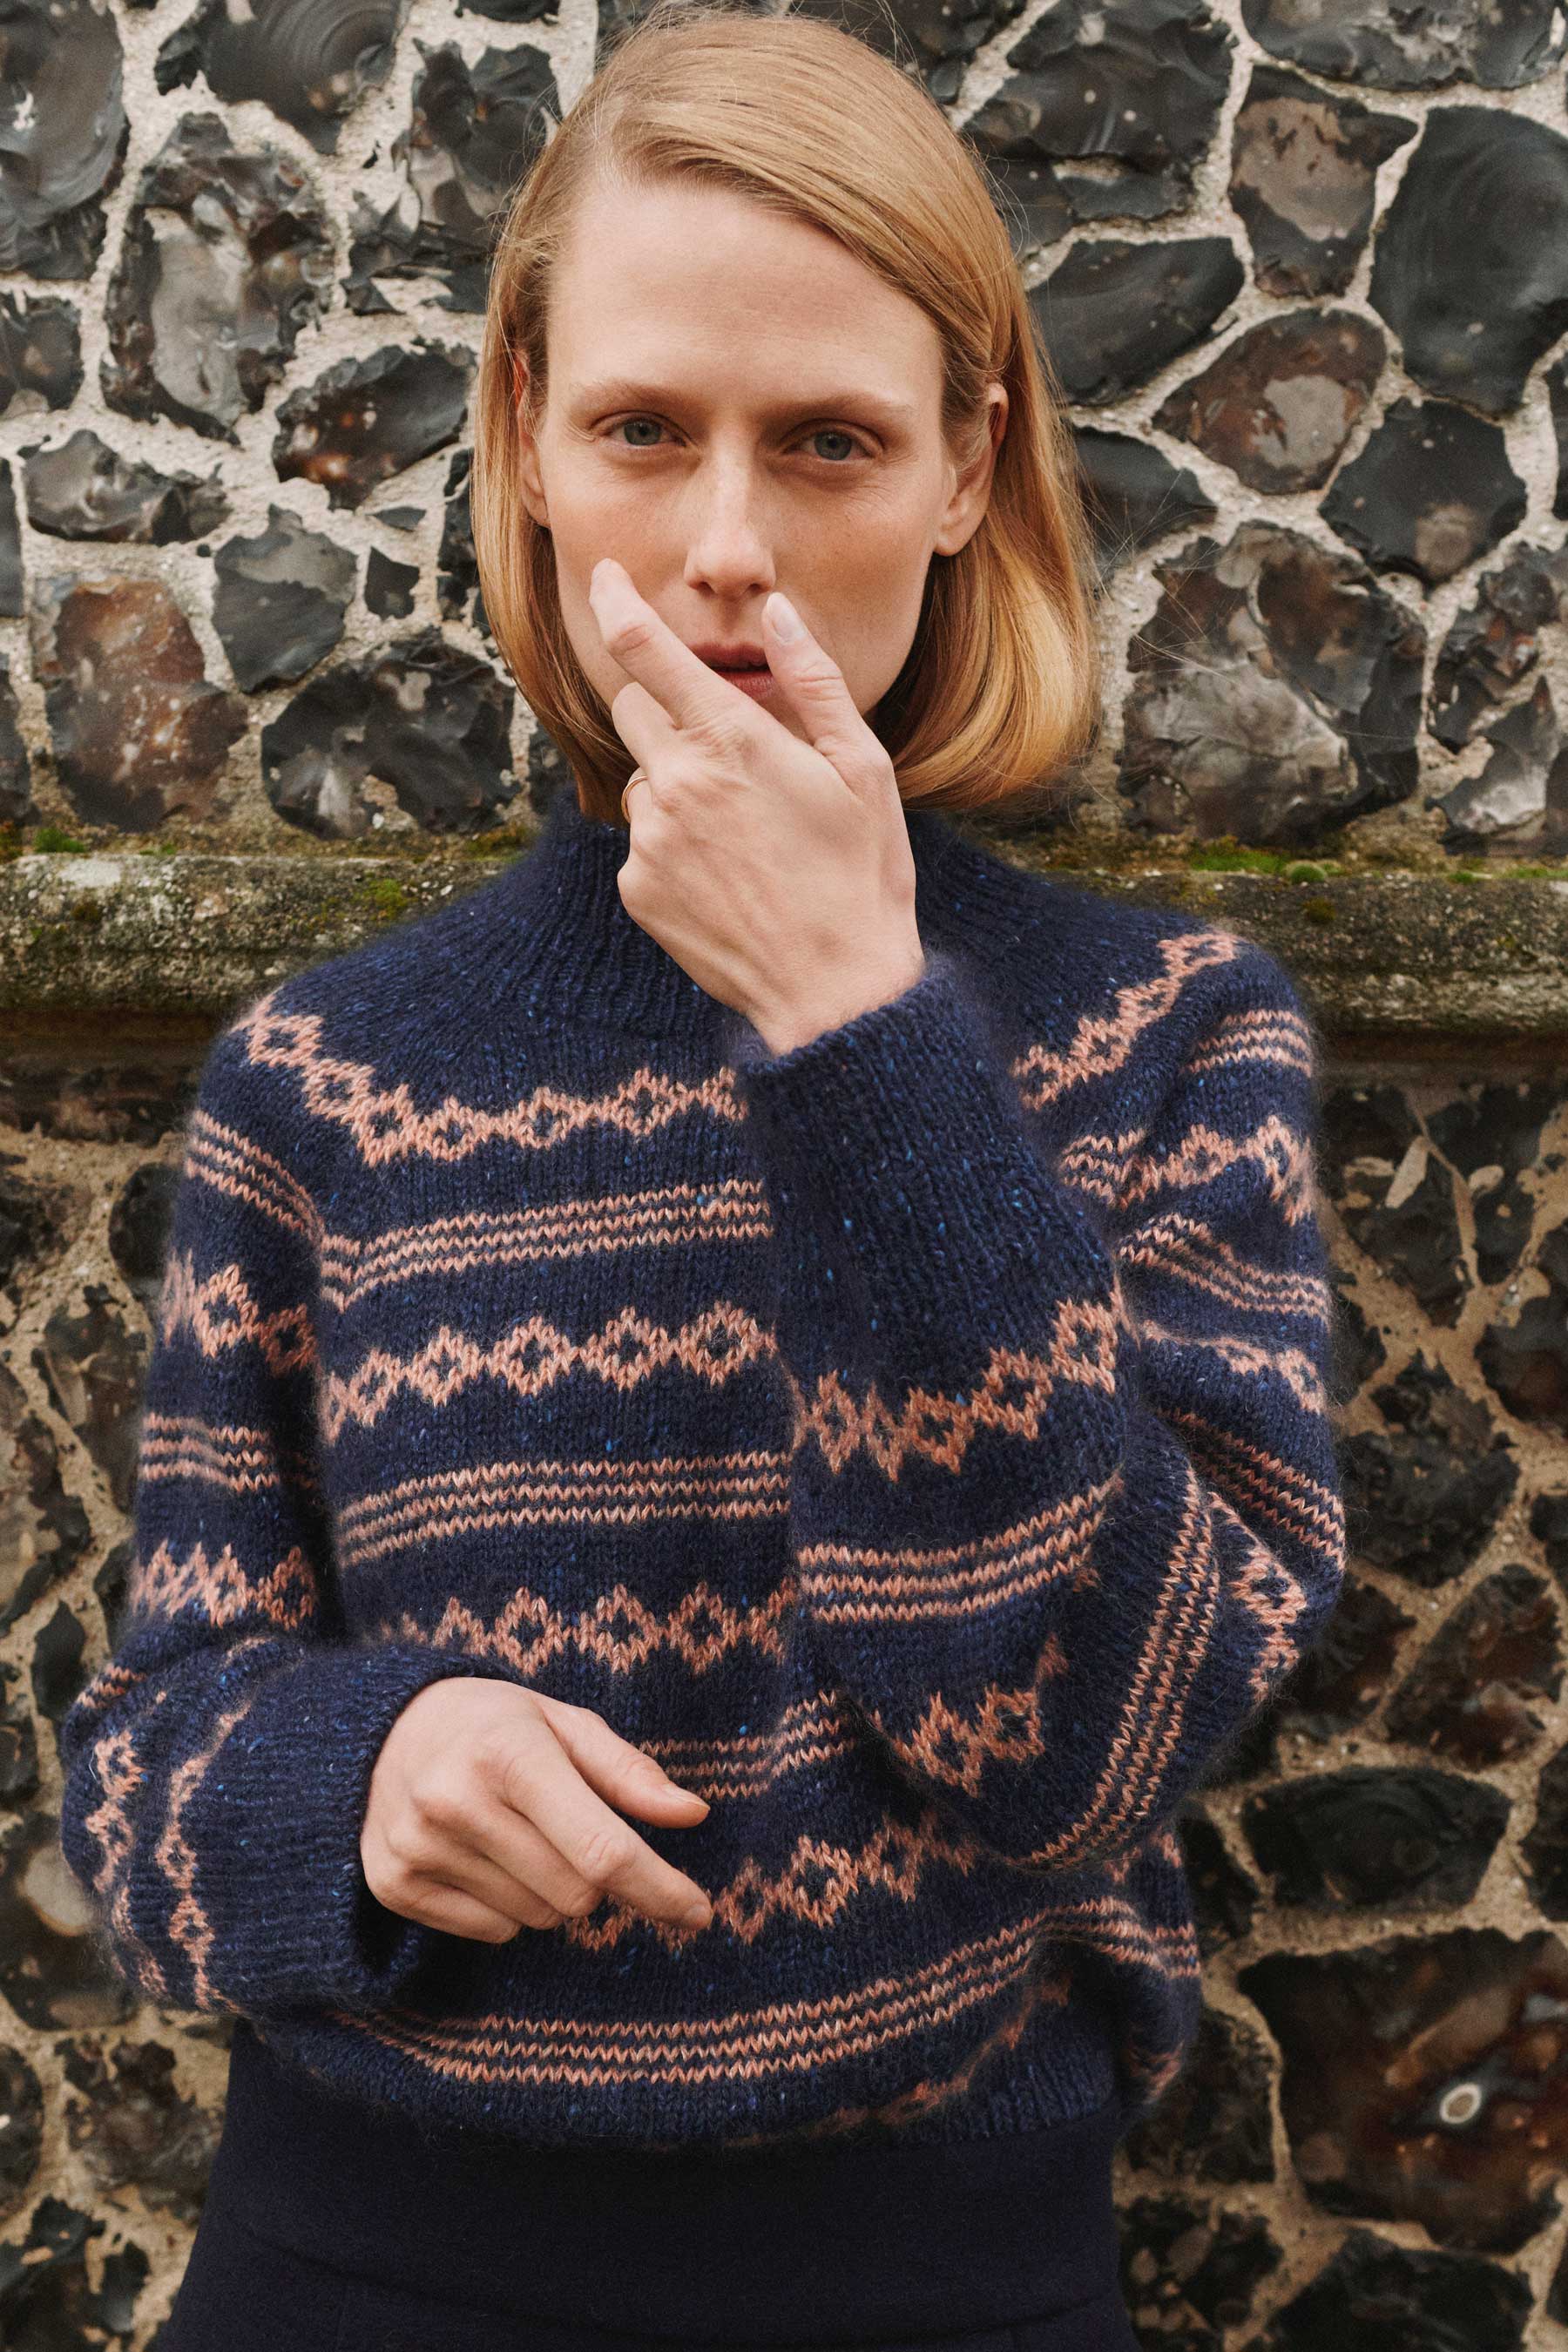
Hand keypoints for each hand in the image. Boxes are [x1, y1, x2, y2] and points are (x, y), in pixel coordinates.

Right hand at [361, 1678, 714, 1942]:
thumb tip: (694, 1814)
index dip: (659, 1888)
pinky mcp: (395, 1884)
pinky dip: (506, 1907)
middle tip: (567, 1829)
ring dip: (549, 1891)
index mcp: (509, 1752)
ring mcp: (418, 1846)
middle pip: (576, 1895)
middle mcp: (456, 1800)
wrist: (382, 1730)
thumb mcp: (565, 1724)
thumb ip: (630, 1774)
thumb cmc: (495, 1725)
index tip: (700, 1912)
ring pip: (536, 1918)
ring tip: (517, 1835)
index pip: (600, 1848)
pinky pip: (492, 1932)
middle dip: (594, 1876)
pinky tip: (481, 1857)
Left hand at [587, 558, 926, 1052]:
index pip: (648, 649)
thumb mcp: (862, 769)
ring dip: (679, 787)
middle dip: (668, 711)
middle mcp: (678, 783)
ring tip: (746, 838)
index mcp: (734, 741)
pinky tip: (730, 878)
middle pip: (634, 709)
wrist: (835, 994)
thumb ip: (813, 680)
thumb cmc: (863, 876)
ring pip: (644, 780)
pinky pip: (645, 842)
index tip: (603, 578)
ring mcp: (652, 840)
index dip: (617, 602)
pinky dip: (676, 846)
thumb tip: (776, 612)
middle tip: (733, 756)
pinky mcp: (638, 889)